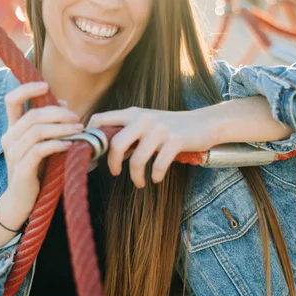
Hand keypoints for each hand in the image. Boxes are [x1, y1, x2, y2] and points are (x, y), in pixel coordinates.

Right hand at [0, 82, 82, 226]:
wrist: (23, 201)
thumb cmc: (37, 170)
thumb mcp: (43, 143)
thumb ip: (51, 123)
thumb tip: (64, 102)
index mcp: (13, 129)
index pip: (11, 100)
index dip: (27, 88)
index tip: (46, 85)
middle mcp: (9, 138)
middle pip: (32, 115)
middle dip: (57, 113)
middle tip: (77, 118)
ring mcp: (14, 154)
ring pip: (36, 131)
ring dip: (61, 128)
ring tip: (79, 130)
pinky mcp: (22, 168)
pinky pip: (40, 150)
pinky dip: (57, 144)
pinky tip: (71, 146)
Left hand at [88, 106, 216, 187]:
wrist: (204, 123)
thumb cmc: (171, 127)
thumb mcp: (147, 123)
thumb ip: (128, 133)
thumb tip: (106, 152)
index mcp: (132, 113)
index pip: (100, 119)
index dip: (91, 137)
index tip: (93, 154)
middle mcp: (143, 118)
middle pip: (115, 143)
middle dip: (112, 163)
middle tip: (115, 173)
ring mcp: (159, 129)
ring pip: (136, 159)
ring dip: (136, 176)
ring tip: (140, 182)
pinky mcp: (175, 140)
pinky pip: (158, 164)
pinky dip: (155, 175)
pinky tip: (155, 178)